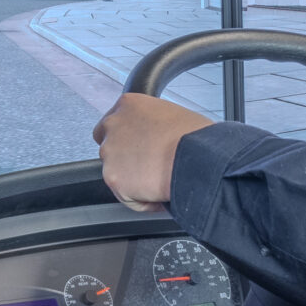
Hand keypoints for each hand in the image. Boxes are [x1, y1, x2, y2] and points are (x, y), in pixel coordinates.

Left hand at [93, 93, 212, 210]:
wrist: (197, 158)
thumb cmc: (195, 137)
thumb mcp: (173, 115)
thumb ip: (154, 124)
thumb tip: (159, 138)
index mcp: (128, 105)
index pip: (113, 122)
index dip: (127, 138)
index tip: (139, 147)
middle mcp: (113, 125)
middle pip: (108, 146)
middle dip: (124, 158)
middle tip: (148, 165)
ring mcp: (110, 153)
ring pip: (117, 173)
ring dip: (134, 180)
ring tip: (160, 180)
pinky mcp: (114, 179)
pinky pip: (126, 196)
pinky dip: (142, 200)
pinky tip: (160, 193)